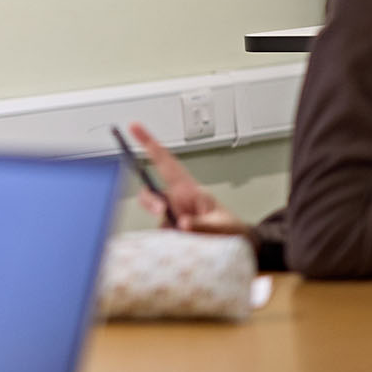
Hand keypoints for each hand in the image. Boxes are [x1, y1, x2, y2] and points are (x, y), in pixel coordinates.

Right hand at [128, 123, 252, 235]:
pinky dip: (166, 239)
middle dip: (150, 200)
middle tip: (161, 212)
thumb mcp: (222, 227)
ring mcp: (172, 215)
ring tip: (182, 234)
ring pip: (153, 213)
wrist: (236, 244)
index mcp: (190, 189)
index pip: (166, 162)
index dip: (149, 143)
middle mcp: (177, 199)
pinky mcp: (170, 230)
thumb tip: (182, 223)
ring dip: (163, 224)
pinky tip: (182, 242)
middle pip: (150, 191)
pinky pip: (159, 232)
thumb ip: (203, 226)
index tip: (135, 127)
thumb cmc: (230, 229)